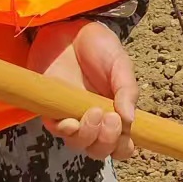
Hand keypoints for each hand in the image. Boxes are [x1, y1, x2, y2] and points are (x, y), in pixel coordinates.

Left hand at [27, 20, 137, 159]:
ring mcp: (73, 116)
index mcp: (117, 113)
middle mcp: (95, 120)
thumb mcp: (121, 65)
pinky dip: (66, 130)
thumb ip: (127, 90)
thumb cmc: (98, 47)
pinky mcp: (52, 110)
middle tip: (111, 118)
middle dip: (107, 142)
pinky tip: (71, 121)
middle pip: (100, 150)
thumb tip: (130, 120)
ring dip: (89, 135)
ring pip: (80, 144)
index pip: (122, 145)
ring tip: (94, 111)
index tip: (127, 134)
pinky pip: (58, 131)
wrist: (69, 31)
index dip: (124, 148)